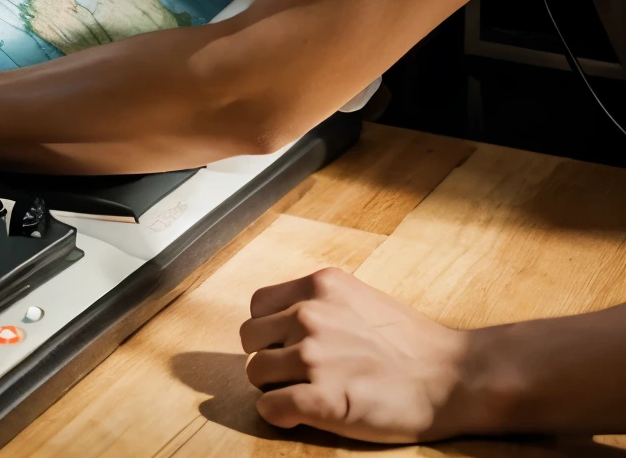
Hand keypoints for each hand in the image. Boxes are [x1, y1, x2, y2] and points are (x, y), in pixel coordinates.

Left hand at [240, 267, 480, 442]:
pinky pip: (269, 408)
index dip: (268, 329)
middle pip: (250, 339)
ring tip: (303, 394)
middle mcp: (310, 315)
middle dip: (267, 356)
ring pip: (255, 373)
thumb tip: (282, 322)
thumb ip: (319, 304)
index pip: (258, 305)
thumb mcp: (357, 299)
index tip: (284, 345)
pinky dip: (277, 415)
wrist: (449, 376)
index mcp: (319, 286)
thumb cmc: (409, 342)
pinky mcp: (322, 399)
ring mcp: (313, 357)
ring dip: (274, 387)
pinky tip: (298, 415)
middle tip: (293, 373)